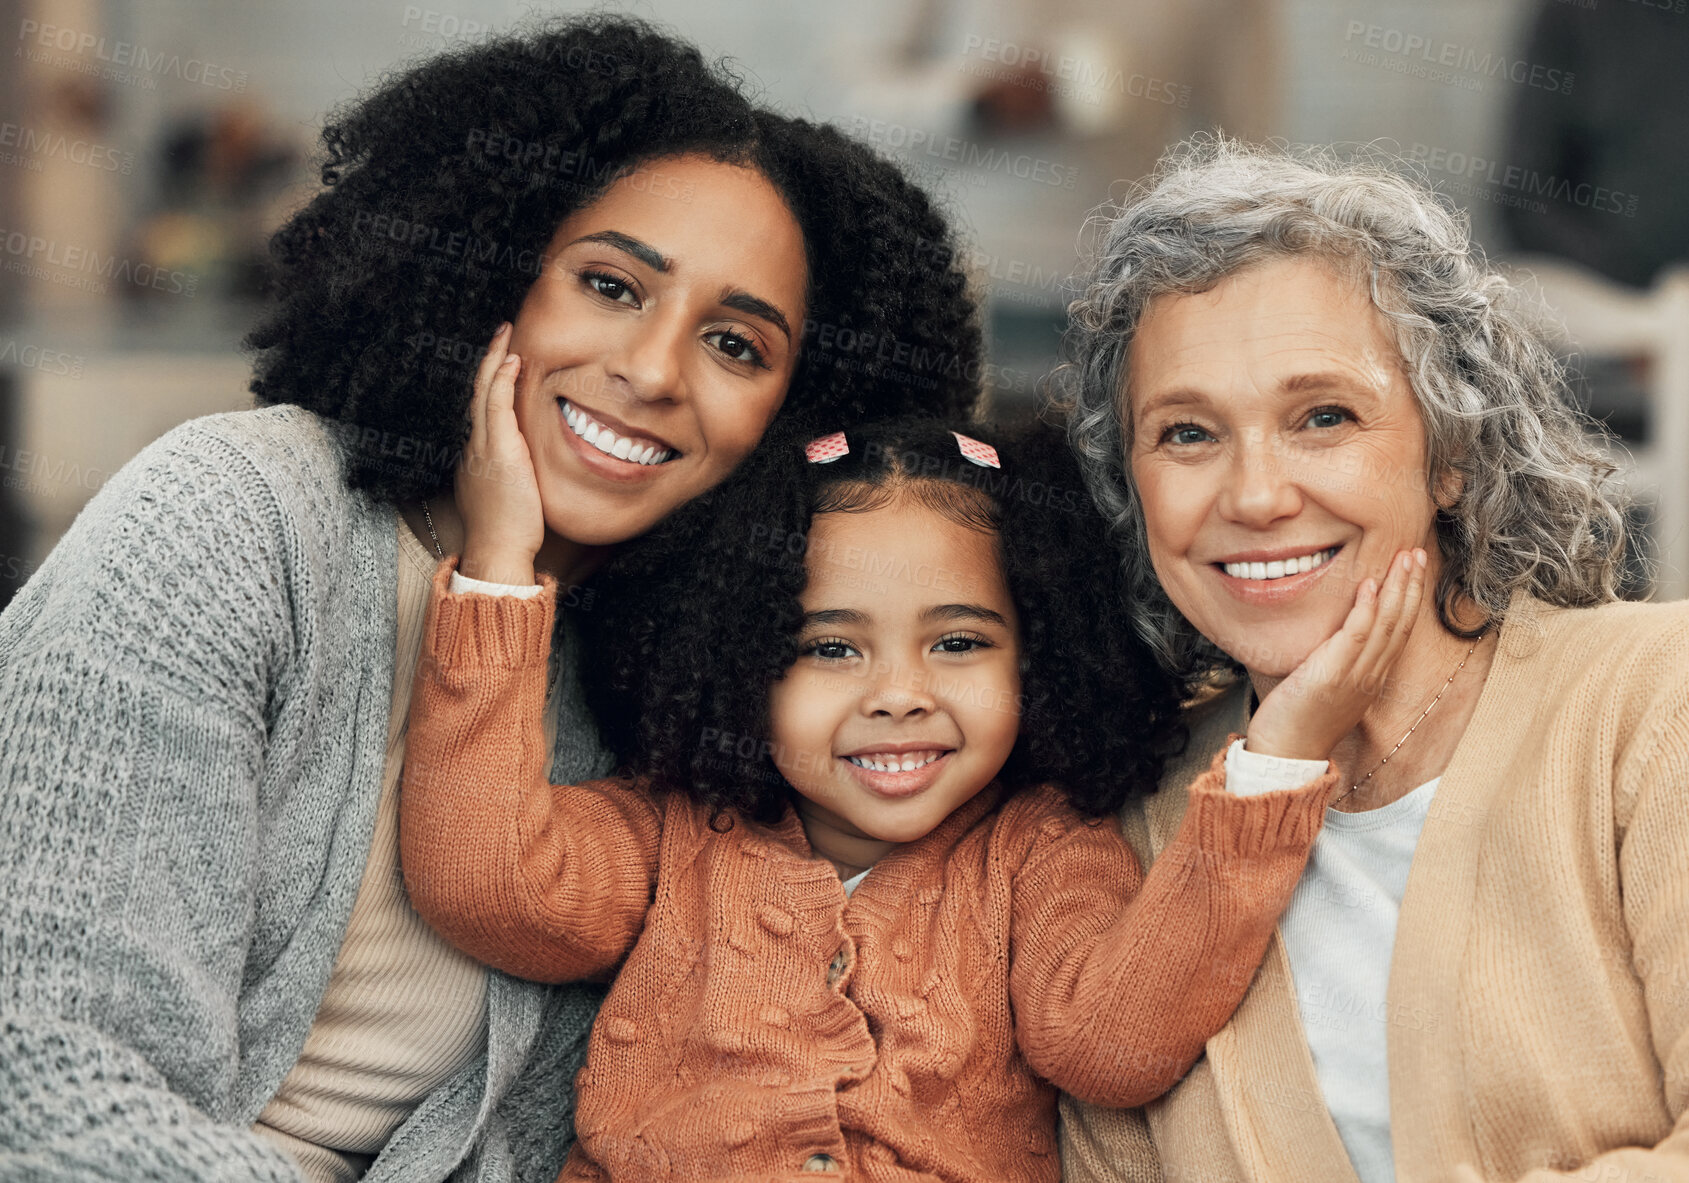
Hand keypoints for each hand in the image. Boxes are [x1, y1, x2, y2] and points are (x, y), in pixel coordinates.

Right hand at [455, 323, 542, 584]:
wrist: (499, 551)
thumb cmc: (508, 534)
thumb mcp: (511, 498)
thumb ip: (516, 477)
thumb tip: (530, 472)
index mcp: (479, 457)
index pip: (484, 411)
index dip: (491, 384)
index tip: (503, 366)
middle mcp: (475, 447)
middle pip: (478, 394)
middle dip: (488, 362)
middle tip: (500, 336)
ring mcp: (483, 447)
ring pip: (483, 393)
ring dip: (493, 360)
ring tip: (504, 336)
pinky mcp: (498, 451)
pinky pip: (495, 405)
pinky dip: (500, 380)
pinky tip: (511, 360)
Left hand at [1245, 548, 1427, 767]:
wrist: (1286, 753)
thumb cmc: (1300, 720)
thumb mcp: (1327, 686)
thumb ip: (1338, 661)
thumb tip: (1335, 636)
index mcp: (1372, 677)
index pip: (1399, 631)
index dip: (1410, 599)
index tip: (1414, 569)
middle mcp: (1370, 676)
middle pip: (1400, 624)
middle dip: (1411, 586)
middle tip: (1418, 553)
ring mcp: (1355, 676)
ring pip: (1386, 626)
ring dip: (1397, 589)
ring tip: (1405, 559)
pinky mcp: (1332, 676)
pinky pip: (1356, 637)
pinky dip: (1366, 610)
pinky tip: (1369, 586)